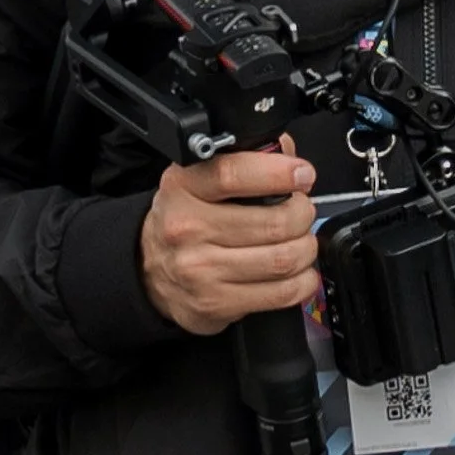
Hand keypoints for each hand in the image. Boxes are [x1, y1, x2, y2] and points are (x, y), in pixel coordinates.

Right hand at [140, 140, 319, 335]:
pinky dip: (301, 281)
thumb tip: (287, 151)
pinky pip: (281, 293)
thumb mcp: (198, 180)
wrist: (148, 269)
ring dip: (305, 249)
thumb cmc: (184, 220)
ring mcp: (200, 271)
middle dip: (302, 214)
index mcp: (183, 188)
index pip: (234, 174)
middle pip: (274, 222)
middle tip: (301, 212)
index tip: (302, 174)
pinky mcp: (215, 303)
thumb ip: (244, 161)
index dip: (279, 173)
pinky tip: (296, 271)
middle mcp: (187, 229)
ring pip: (283, 259)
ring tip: (300, 241)